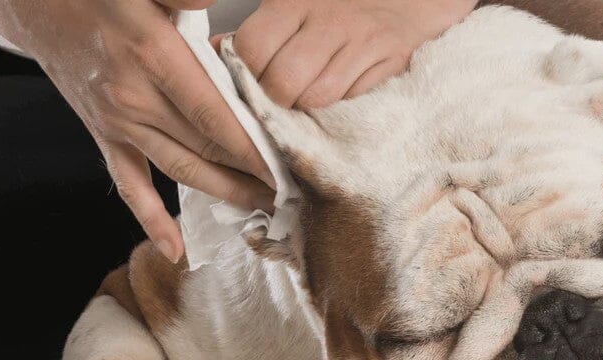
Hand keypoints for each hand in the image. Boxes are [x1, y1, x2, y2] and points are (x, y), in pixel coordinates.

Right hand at [0, 0, 275, 261]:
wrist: (32, 3)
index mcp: (153, 55)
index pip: (216, 114)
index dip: (254, 146)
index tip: (289, 165)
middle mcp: (135, 97)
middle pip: (206, 147)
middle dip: (252, 173)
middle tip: (293, 191)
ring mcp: (117, 121)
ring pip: (179, 169)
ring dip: (222, 194)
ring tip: (263, 209)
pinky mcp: (103, 134)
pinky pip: (129, 184)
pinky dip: (151, 218)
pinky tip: (175, 249)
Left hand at [230, 0, 477, 109]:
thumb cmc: (338, 5)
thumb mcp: (292, 2)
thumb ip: (257, 29)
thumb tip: (214, 54)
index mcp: (295, 1)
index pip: (252, 50)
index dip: (247, 74)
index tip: (252, 78)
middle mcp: (329, 20)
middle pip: (283, 83)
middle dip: (275, 99)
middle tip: (280, 95)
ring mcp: (362, 43)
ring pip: (317, 98)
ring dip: (307, 106)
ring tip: (308, 94)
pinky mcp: (389, 62)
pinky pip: (351, 101)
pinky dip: (340, 105)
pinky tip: (338, 91)